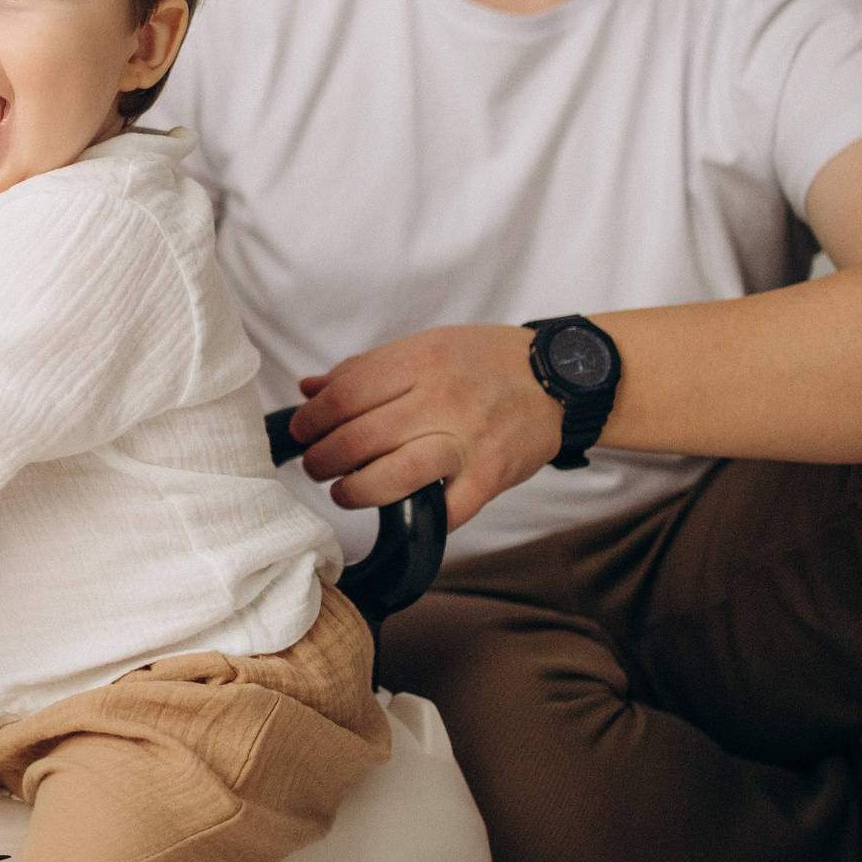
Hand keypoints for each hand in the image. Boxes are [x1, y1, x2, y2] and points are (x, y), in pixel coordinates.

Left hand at [287, 325, 563, 528]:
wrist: (560, 377)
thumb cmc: (484, 361)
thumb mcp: (425, 345)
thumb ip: (365, 369)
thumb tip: (309, 389)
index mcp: (421, 359)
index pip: (346, 393)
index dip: (312, 418)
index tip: (301, 429)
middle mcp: (443, 398)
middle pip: (362, 437)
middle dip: (324, 458)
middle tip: (315, 465)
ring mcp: (469, 440)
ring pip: (395, 475)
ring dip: (356, 491)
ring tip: (344, 491)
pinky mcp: (492, 476)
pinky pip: (447, 510)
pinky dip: (418, 516)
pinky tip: (399, 511)